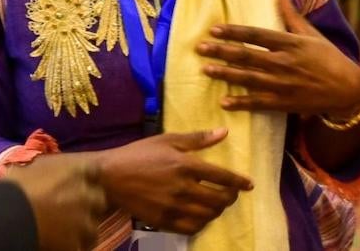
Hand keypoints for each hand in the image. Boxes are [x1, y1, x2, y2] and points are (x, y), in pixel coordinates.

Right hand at [6, 152, 106, 250]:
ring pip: (93, 228)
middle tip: (72, 212)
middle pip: (99, 199)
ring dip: (83, 231)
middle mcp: (86, 194)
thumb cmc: (13, 188)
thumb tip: (35, 171)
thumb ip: (42, 170)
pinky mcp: (76, 243)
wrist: (7, 216)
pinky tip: (60, 246)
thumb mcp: (27, 169)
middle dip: (89, 205)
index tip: (76, 185)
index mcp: (76, 171)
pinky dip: (72, 247)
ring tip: (67, 235)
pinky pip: (80, 247)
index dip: (86, 180)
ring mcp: (84, 220)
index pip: (93, 171)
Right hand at [97, 128, 251, 233]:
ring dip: (218, 211)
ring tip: (218, 205)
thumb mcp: (168, 139)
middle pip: (218, 199)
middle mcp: (183, 188)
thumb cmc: (140, 154)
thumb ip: (198, 138)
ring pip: (207, 215)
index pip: (222, 177)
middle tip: (232, 194)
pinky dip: (202, 224)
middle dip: (230, 198)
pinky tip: (202, 217)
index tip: (249, 185)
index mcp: (186, 165)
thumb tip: (224, 132)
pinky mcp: (163, 220)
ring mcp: (173, 207)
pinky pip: (191, 228)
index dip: (239, 182)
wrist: (111, 177)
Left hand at [197, 0, 359, 118]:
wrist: (346, 89)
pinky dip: (241, 103)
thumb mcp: (312, 34)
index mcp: (290, 43)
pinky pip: (258, 103)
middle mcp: (283, 63)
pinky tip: (224, 102)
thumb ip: (293, 16)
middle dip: (221, 51)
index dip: (234, 32)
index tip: (214, 29)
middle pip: (247, 55)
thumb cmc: (329, 58)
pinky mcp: (284, 103)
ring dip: (225, 74)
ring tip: (205, 69)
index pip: (256, 34)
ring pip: (248, 78)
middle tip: (200, 48)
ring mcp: (283, 85)